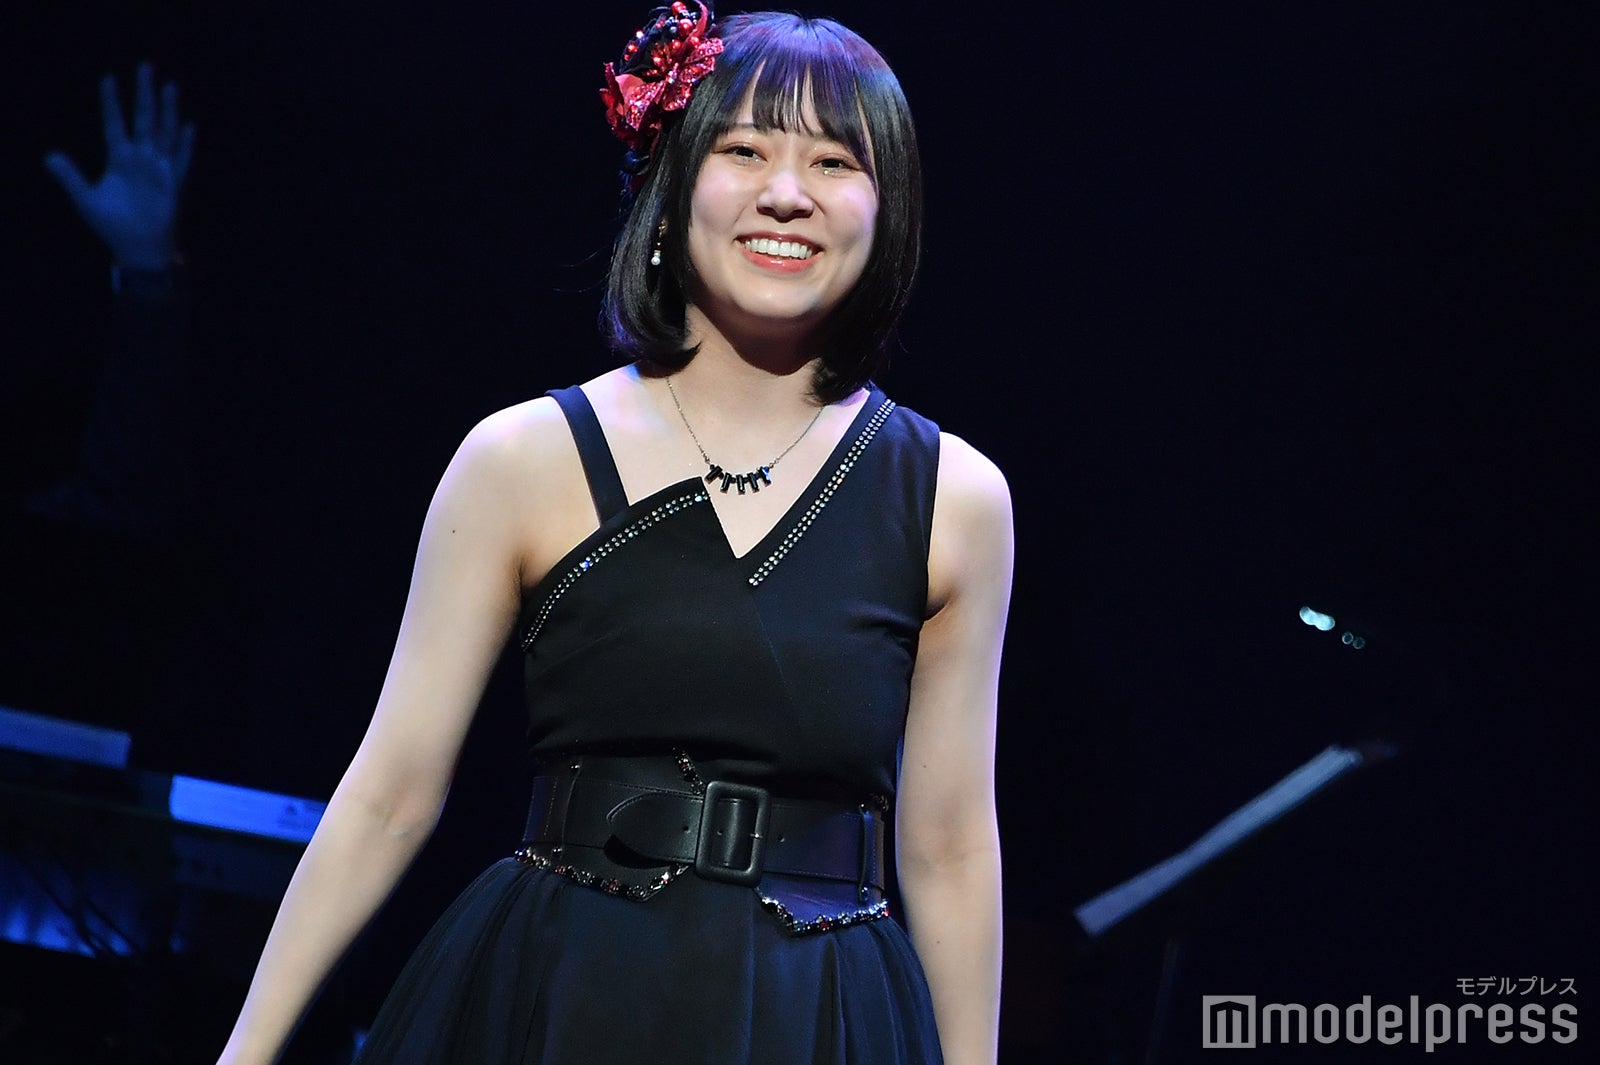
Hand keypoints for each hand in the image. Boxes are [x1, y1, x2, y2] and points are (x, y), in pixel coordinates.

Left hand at [44, 63, 194, 270]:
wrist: (139, 248)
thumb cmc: (114, 224)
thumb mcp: (86, 199)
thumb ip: (70, 176)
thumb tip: (48, 155)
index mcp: (119, 159)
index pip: (114, 124)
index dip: (111, 103)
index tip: (108, 78)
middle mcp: (141, 158)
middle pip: (144, 119)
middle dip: (144, 94)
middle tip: (145, 66)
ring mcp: (159, 169)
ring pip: (165, 132)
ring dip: (168, 110)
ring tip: (169, 86)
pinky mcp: (174, 184)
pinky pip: (181, 160)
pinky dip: (185, 145)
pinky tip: (188, 127)